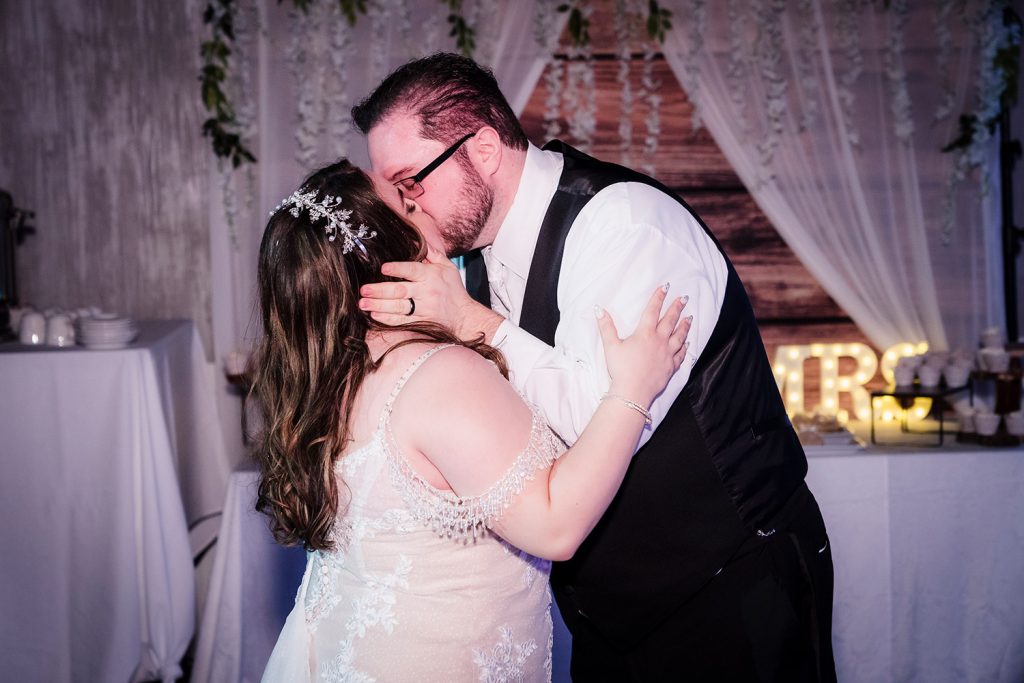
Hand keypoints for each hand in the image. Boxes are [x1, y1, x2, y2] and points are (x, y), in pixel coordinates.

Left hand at [358, 244, 503, 340]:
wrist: (464, 317)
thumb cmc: (454, 289)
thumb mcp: (447, 267)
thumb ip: (432, 254)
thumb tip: (417, 238)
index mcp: (431, 276)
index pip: (413, 270)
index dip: (398, 269)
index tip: (383, 268)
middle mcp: (426, 292)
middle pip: (401, 291)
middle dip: (380, 290)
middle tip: (363, 289)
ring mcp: (424, 309)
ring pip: (399, 307)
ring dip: (379, 305)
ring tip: (362, 303)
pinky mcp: (421, 322)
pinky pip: (402, 321)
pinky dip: (388, 319)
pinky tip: (374, 315)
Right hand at [596, 285, 689, 407]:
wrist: (633, 392)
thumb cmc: (621, 369)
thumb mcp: (610, 346)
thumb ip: (606, 327)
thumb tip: (599, 309)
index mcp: (645, 334)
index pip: (653, 311)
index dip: (659, 297)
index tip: (666, 287)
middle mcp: (659, 341)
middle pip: (670, 321)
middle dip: (677, 308)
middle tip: (684, 298)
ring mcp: (667, 354)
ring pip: (679, 336)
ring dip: (685, 325)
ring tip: (690, 317)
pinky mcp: (671, 367)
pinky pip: (681, 355)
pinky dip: (685, 348)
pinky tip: (688, 343)